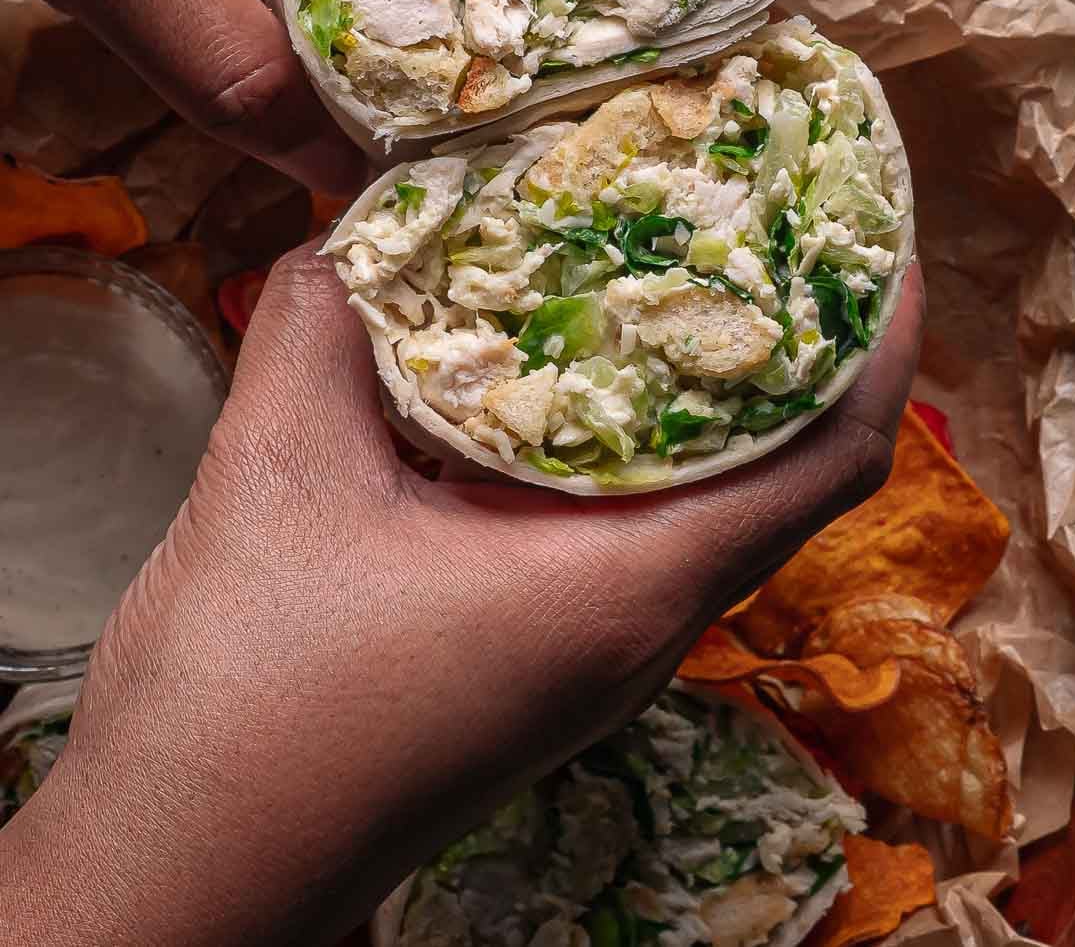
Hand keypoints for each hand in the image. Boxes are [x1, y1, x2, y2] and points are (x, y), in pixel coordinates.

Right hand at [0, 250, 922, 946]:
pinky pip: (634, 529)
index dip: (880, 337)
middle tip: (776, 213)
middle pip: (787, 471)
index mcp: (626, 586)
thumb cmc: (244, 703)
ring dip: (717, 390)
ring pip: (710, 501)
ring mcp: (594, 654)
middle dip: (804, 340)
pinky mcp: (541, 660)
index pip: (832, 459)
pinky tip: (562, 372)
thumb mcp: (278, 479)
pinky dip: (634, 441)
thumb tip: (354, 223)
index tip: (878, 228)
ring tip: (686, 268)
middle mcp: (639, 626)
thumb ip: (320, 325)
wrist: (180, 874)